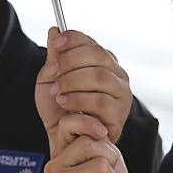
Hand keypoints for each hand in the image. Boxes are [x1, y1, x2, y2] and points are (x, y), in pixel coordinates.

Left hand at [35, 28, 132, 154]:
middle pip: (97, 55)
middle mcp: (116, 74)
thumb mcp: (51, 81)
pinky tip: (65, 103)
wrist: (66, 142)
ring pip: (100, 76)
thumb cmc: (60, 111)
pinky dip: (78, 99)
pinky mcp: (120, 113)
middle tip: (53, 72)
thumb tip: (54, 30)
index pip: (90, 42)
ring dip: (72, 82)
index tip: (56, 44)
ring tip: (57, 91)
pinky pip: (100, 101)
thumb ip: (54, 58)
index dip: (72, 40)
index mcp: (102, 62)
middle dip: (70, 62)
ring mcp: (121, 93)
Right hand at [44, 113, 131, 172]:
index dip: (94, 128)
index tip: (106, 139)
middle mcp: (54, 167)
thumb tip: (96, 124)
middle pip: (89, 143)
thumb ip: (97, 139)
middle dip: (110, 159)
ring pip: (99, 164)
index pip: (73, 124)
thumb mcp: (105, 157)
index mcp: (59, 154)